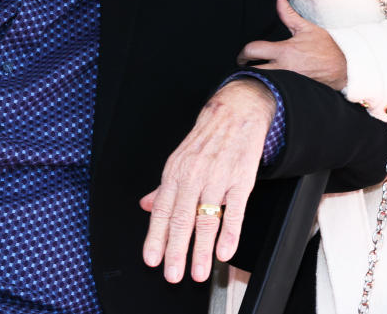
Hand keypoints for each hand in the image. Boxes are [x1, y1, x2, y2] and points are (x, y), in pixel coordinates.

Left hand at [140, 79, 274, 282]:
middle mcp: (194, 175)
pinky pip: (235, 210)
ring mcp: (218, 177)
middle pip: (181, 218)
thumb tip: (145, 206)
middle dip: (176, 250)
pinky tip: (224, 251)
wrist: (236, 112)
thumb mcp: (180, 160)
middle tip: (173, 274)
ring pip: (207, 219)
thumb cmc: (207, 140)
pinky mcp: (241, 179)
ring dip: (201, 249)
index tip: (152, 260)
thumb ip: (164, 187)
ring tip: (198, 271)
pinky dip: (230, 233)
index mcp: (176, 172)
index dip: (156, 236)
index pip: (162, 210)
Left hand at [236, 0, 346, 89]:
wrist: (343, 68)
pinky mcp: (292, 92)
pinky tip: (267, 85)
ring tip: (253, 75)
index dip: (243, 52)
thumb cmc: (325, 47)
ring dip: (254, 79)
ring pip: (261, 84)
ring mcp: (287, 83)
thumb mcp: (306, 27)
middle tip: (244, 66)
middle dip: (244, 69)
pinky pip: (273, 92)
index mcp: (284, 51)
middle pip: (252, 72)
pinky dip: (267, 88)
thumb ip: (287, 11)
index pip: (252, 50)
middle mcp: (283, 69)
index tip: (243, 55)